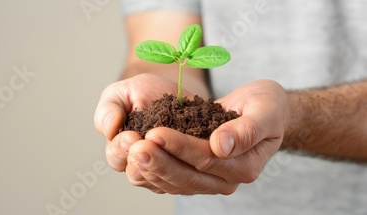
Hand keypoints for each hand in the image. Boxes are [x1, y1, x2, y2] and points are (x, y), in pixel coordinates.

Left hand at [95, 76, 286, 194]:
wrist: (262, 111)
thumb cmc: (266, 106)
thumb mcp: (266, 110)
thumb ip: (248, 128)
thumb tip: (222, 145)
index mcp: (244, 166)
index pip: (206, 158)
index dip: (179, 147)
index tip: (155, 132)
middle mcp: (226, 179)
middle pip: (186, 175)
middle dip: (159, 161)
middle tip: (134, 146)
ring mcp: (209, 180)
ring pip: (175, 181)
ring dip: (150, 167)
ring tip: (129, 150)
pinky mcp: (195, 175)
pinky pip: (170, 180)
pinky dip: (151, 171)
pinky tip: (133, 158)